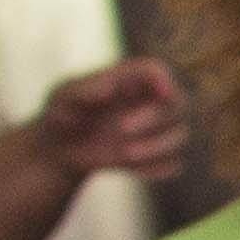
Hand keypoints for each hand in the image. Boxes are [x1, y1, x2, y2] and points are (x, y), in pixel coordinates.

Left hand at [31, 56, 194, 180]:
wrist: (59, 150)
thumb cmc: (61, 115)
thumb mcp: (63, 98)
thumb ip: (84, 90)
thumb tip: (109, 88)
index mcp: (129, 79)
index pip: (157, 71)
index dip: (166, 81)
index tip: (163, 96)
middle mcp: (150, 101)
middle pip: (178, 104)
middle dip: (156, 119)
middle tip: (122, 130)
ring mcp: (156, 130)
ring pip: (180, 135)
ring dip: (157, 147)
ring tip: (125, 155)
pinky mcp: (157, 156)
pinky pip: (173, 164)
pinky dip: (156, 168)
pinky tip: (129, 168)